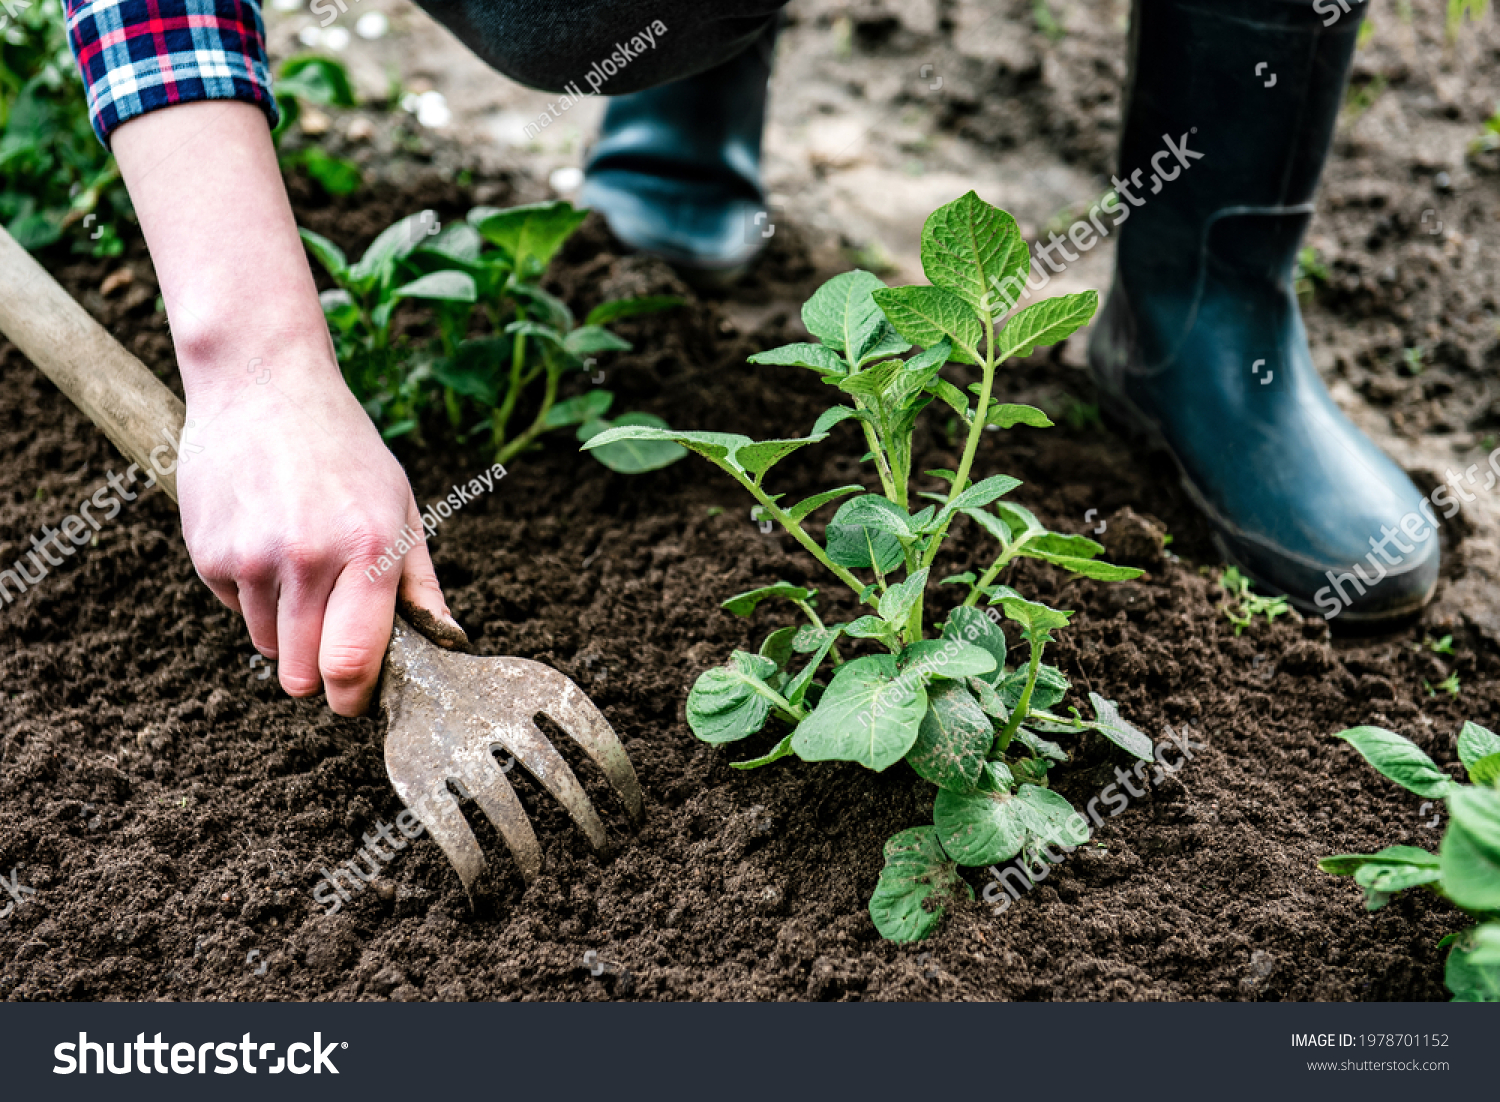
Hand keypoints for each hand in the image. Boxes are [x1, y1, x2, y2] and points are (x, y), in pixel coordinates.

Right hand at [179, 373, 452, 714]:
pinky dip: (253, 596)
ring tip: (302, 570)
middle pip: (304, 672)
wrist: (263, 384)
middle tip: (332, 642)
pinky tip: (266, 543)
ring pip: (267, 647)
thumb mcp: (401, 506)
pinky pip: (236, 610)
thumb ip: (420, 584)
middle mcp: (307, 558)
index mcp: (366, 548)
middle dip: (320, 673)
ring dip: (286, 630)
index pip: (353, 660)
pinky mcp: (209, 554)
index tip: (356, 701)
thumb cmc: (344, 449)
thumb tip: (449, 640)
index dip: (354, 697)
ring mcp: (252, 558)